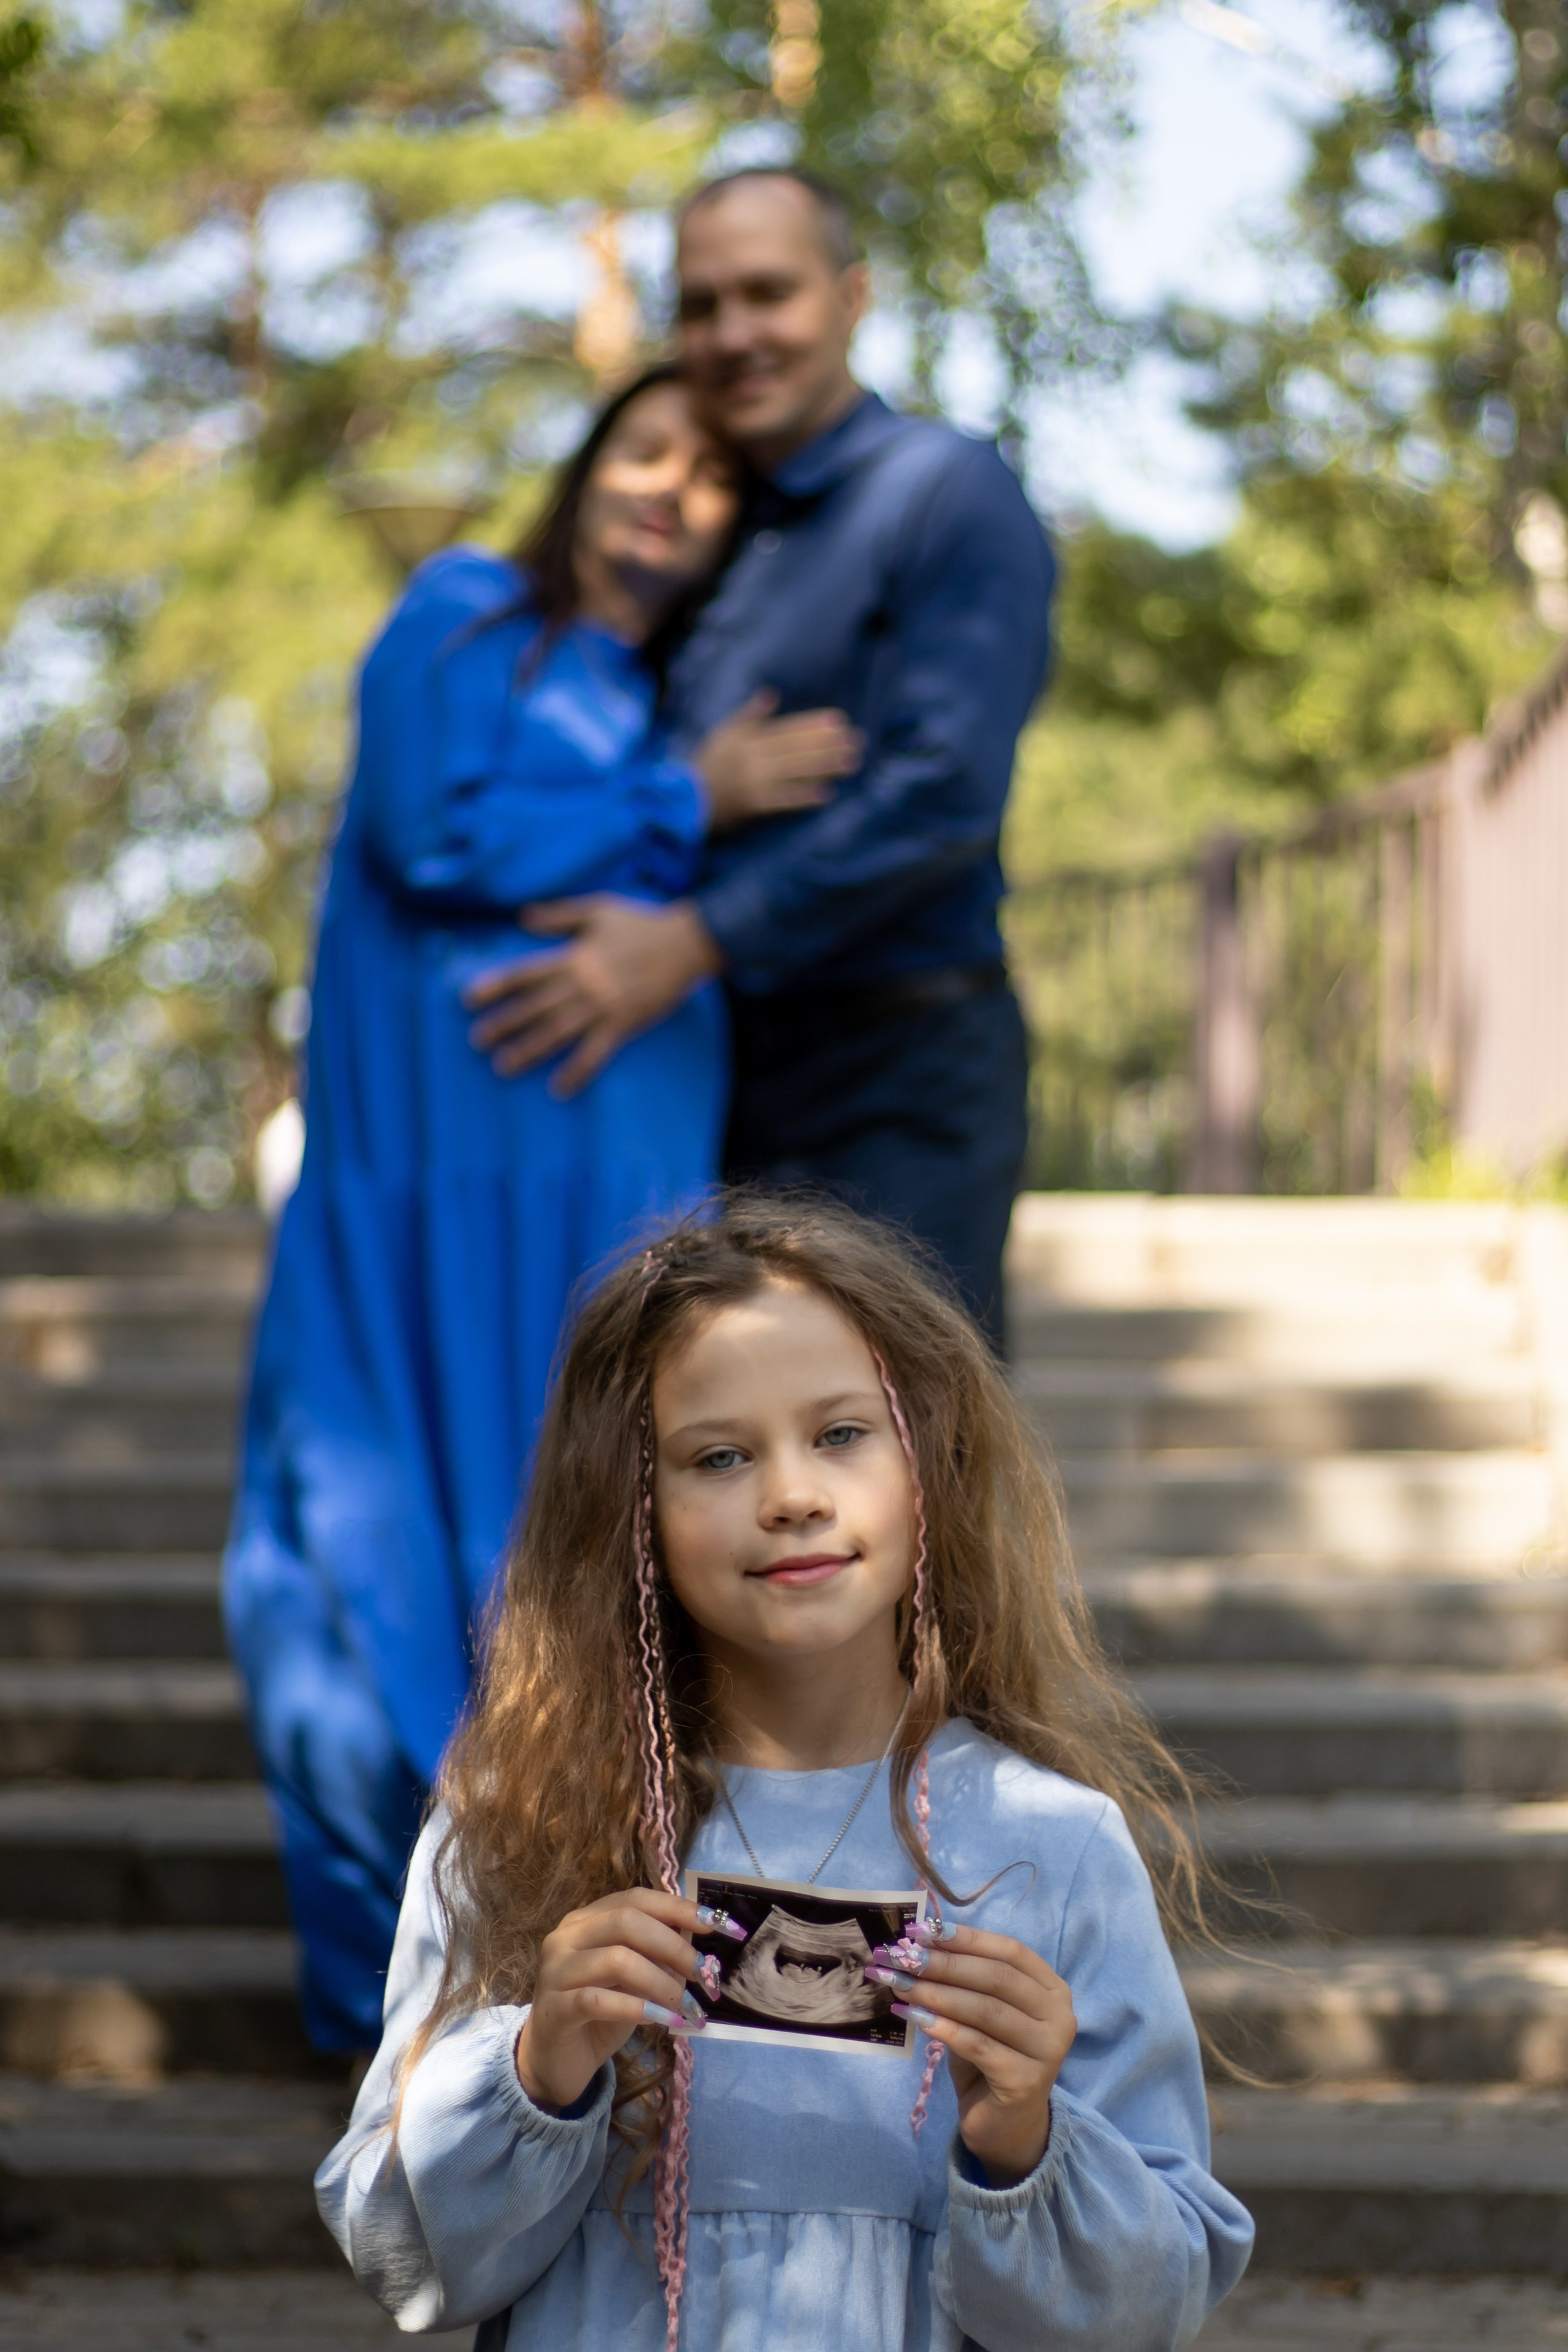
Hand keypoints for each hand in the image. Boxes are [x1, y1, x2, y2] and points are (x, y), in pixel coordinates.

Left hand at [461, 897, 720, 1093]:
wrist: (687, 944)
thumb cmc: (642, 924)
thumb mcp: (599, 909)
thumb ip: (560, 915)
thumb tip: (524, 918)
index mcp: (573, 956)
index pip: (526, 973)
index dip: (497, 985)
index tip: (470, 998)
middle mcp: (583, 984)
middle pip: (534, 1007)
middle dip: (504, 1023)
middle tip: (477, 1040)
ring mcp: (603, 1007)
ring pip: (558, 1032)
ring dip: (529, 1050)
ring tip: (503, 1066)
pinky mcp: (623, 1024)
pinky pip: (596, 1052)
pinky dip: (577, 1071)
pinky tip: (559, 1088)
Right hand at [515, 1888, 708, 2113]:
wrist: (555, 2060)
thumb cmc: (600, 2012)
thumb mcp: (634, 1977)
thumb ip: (657, 1955)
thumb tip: (701, 1943)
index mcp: (587, 1919)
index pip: (636, 1898)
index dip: (679, 1908)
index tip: (717, 1925)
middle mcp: (567, 1936)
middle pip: (627, 1921)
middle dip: (675, 1947)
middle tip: (705, 1975)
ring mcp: (556, 1971)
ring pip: (617, 1959)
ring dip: (662, 1983)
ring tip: (687, 2007)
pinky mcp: (554, 2009)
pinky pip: (598, 2000)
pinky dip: (637, 2008)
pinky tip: (663, 2021)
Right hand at [696, 688, 860, 831]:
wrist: (684, 800)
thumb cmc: (706, 765)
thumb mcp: (724, 733)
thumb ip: (749, 715)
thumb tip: (771, 694)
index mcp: (747, 738)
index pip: (787, 729)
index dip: (814, 725)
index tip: (839, 722)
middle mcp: (753, 758)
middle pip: (797, 749)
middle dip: (829, 745)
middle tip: (857, 742)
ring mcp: (754, 783)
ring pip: (795, 772)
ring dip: (825, 768)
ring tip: (851, 764)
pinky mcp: (753, 806)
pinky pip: (783, 801)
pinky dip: (804, 797)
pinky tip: (826, 794)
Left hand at [866, 1921, 1075, 2186]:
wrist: (1005, 2126)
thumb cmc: (991, 2058)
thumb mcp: (980, 2012)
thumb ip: (963, 1981)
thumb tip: (918, 1946)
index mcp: (1052, 1989)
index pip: (1010, 1951)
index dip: (966, 1938)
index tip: (923, 1931)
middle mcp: (1059, 2016)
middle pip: (997, 1977)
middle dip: (945, 1964)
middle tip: (902, 1958)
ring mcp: (1047, 2050)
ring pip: (985, 2009)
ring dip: (936, 1993)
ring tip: (899, 1985)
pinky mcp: (1026, 2081)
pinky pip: (977, 2045)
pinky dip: (942, 2027)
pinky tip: (914, 2017)